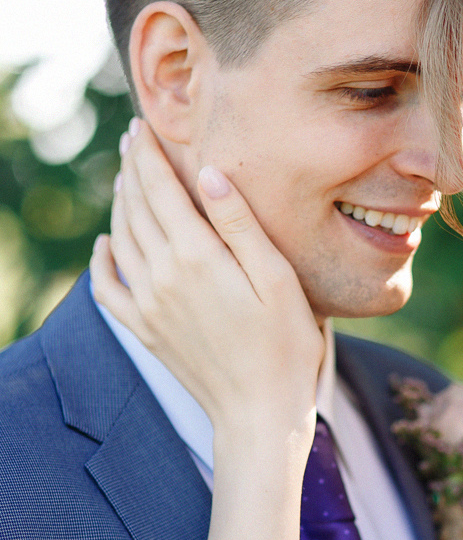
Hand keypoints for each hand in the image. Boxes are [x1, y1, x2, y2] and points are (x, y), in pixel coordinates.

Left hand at [91, 120, 323, 440]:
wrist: (260, 412)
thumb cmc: (284, 345)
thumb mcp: (277, 278)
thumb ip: (240, 224)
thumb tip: (208, 173)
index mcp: (197, 256)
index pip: (161, 189)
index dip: (148, 154)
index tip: (142, 127)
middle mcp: (163, 276)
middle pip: (136, 208)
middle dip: (131, 169)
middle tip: (131, 141)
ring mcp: (149, 305)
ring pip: (121, 239)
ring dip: (119, 204)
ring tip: (125, 179)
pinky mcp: (145, 331)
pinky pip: (107, 289)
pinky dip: (101, 261)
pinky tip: (105, 245)